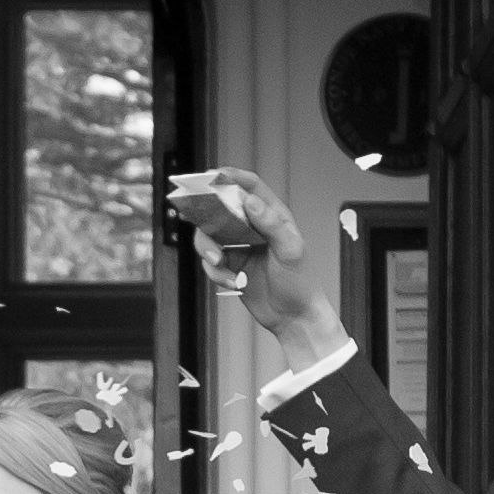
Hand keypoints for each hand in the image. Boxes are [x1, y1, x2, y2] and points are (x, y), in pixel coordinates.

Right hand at [163, 164, 341, 355]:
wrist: (293, 318)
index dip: (230, 176)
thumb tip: (250, 201)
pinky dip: (215, 272)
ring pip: (210, 236)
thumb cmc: (300, 283)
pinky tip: (233, 283)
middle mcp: (254, 227)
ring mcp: (241, 246)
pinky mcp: (231, 266)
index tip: (211, 175)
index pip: (250, 187)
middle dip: (206, 214)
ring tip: (218, 263)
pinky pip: (211, 261)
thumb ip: (271, 223)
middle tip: (193, 216)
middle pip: (221, 208)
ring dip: (207, 249)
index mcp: (273, 216)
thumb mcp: (290, 250)